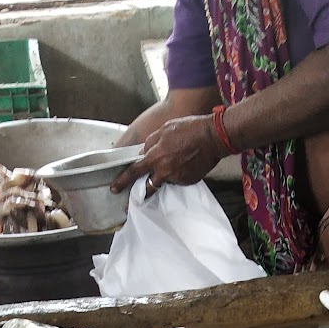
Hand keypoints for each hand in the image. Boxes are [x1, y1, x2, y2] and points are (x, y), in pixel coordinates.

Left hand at [110, 115, 225, 194]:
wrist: (213, 137)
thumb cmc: (190, 129)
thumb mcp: (165, 129)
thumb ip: (151, 142)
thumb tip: (144, 151)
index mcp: (156, 156)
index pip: (134, 171)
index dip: (123, 181)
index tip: (115, 188)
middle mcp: (165, 170)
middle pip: (148, 186)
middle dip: (140, 192)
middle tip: (133, 198)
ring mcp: (177, 178)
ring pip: (164, 181)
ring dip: (163, 177)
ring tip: (173, 164)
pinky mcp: (188, 181)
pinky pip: (178, 180)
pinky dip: (178, 174)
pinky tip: (185, 163)